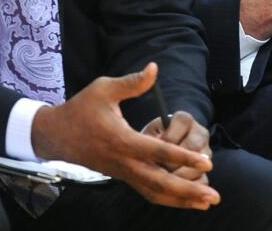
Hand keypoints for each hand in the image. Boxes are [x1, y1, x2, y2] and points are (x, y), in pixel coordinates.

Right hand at [31, 63, 218, 209]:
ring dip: (182, 199)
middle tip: (215, 196)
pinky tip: (186, 199)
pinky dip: (168, 197)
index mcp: (122, 140)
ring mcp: (123, 173)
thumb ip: (132, 82)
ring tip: (207, 202)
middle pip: (160, 183)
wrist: (56, 135)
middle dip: (189, 191)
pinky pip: (148, 191)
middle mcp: (124, 162)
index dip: (185, 158)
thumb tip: (155, 68)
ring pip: (155, 192)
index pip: (158, 153)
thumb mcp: (103, 89)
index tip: (207, 162)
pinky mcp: (122, 176)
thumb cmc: (81, 109)